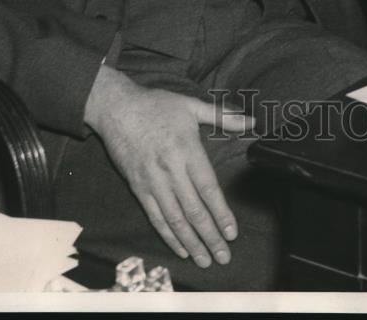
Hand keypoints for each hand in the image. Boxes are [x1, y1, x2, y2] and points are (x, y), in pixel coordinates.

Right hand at [84, 64, 253, 266]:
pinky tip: (181, 249)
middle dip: (210, 236)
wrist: (117, 109)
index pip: (208, 189)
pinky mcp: (138, 188)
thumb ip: (221, 115)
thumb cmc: (157, 105)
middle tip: (224, 257)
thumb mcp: (190, 105)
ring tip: (206, 260)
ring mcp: (153, 182)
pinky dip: (168, 235)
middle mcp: (170, 170)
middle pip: (193, 210)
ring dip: (191, 242)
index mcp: (186, 150)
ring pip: (175, 219)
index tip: (233, 232)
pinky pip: (155, 217)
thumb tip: (249, 121)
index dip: (221, 213)